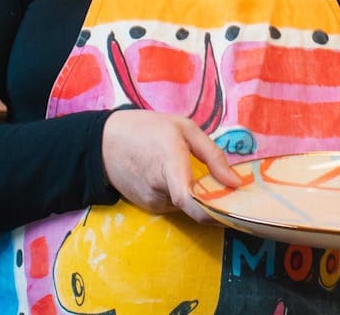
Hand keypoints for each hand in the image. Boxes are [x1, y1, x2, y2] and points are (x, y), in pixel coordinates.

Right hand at [101, 109, 241, 222]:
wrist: (103, 143)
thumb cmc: (147, 129)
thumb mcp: (185, 129)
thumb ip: (213, 156)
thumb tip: (236, 182)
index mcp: (169, 163)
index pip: (189, 199)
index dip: (213, 210)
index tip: (235, 209)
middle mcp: (159, 188)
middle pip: (196, 206)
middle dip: (216, 200)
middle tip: (230, 187)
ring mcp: (152, 201)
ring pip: (187, 207)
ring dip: (198, 196)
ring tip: (196, 173)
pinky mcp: (148, 207)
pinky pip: (176, 206)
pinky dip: (185, 197)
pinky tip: (179, 178)